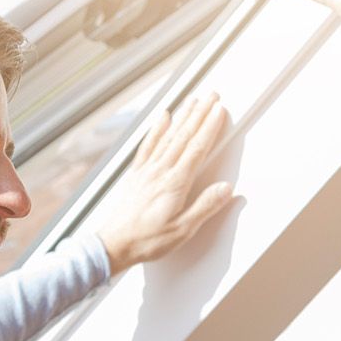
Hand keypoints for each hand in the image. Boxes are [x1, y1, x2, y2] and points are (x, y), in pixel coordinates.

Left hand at [93, 94, 233, 274]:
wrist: (114, 244)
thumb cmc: (147, 240)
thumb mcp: (183, 230)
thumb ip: (205, 206)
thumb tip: (226, 189)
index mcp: (174, 184)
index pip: (196, 149)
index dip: (209, 127)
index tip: (219, 111)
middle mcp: (160, 171)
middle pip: (184, 136)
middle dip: (200, 114)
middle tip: (212, 96)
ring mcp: (147, 170)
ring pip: (168, 136)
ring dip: (182, 117)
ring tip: (193, 100)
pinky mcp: (137, 174)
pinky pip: (148, 145)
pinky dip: (156, 129)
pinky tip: (163, 118)